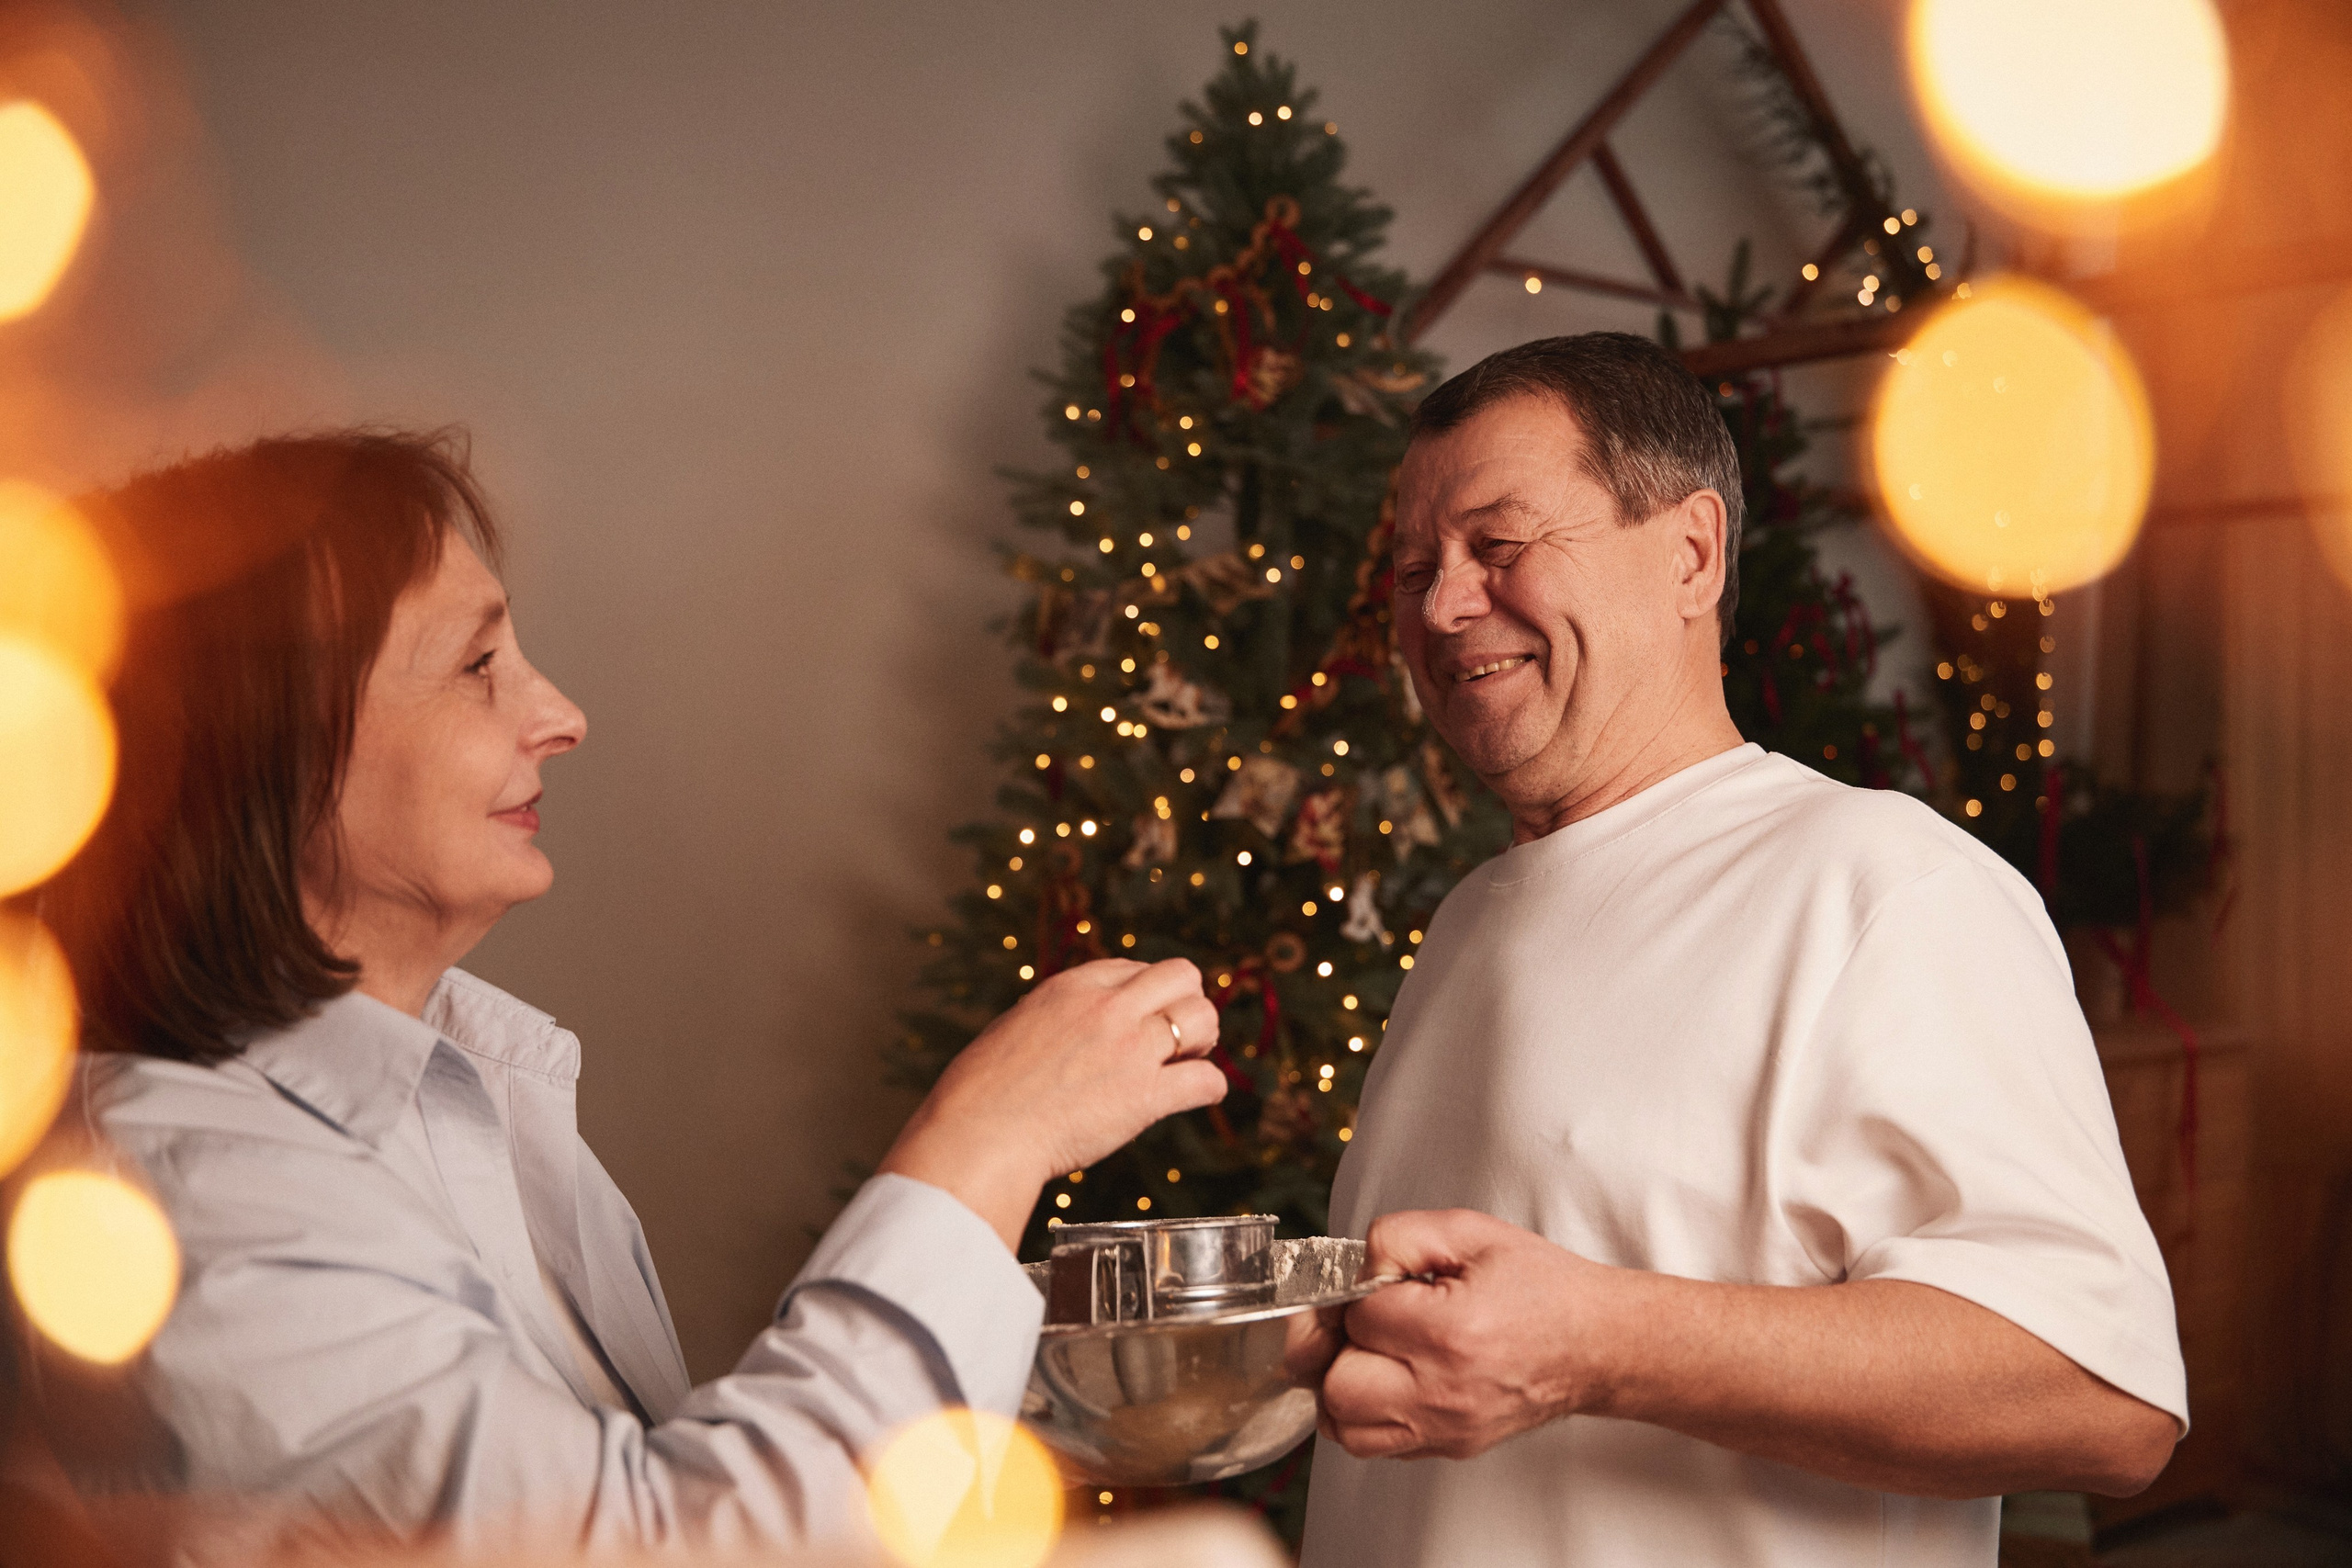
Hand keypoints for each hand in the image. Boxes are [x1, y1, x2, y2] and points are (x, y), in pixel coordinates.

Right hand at [879, 958, 1225, 1250]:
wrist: (978, 1136)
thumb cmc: (979, 1095)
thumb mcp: (1014, 1029)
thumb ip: (1053, 1021)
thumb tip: (1068, 1030)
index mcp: (1071, 987)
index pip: (1134, 967)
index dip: (1146, 993)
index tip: (1143, 1017)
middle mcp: (1107, 1008)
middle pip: (1182, 975)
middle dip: (1187, 1002)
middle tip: (1177, 1037)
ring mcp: (1130, 1048)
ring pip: (1203, 1017)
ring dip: (1203, 1039)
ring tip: (1187, 1062)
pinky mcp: (1145, 1096)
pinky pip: (1206, 1080)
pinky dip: (1208, 1088)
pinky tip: (1196, 1096)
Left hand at [1319, 1209, 1620, 1459]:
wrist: (1597, 1343)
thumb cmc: (1540, 1287)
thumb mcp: (1470, 1232)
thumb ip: (1399, 1236)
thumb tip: (1355, 1269)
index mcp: (1450, 1332)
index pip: (1358, 1315)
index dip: (1361, 1292)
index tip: (1389, 1285)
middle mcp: (1444, 1391)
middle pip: (1338, 1385)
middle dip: (1339, 1346)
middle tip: (1367, 1325)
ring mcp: (1446, 1428)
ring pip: (1345, 1427)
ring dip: (1344, 1386)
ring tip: (1372, 1355)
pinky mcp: (1449, 1447)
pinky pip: (1374, 1445)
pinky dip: (1366, 1415)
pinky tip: (1389, 1381)